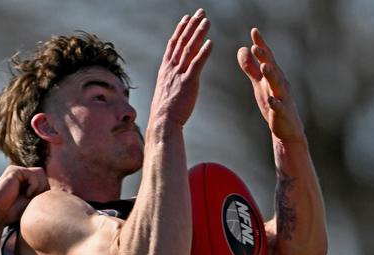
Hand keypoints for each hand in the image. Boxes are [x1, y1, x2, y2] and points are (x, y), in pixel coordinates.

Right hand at [0, 165, 48, 225]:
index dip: (44, 191)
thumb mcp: (34, 203)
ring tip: (28, 197)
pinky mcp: (14, 170)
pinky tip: (25, 194)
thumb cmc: (15, 213)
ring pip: (40, 173)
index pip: (44, 180)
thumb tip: (59, 191)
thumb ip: (42, 193)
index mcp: (25, 180)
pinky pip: (33, 175)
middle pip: (43, 175)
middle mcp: (21, 173)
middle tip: (32, 200)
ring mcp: (17, 171)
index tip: (35, 202)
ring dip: (38, 188)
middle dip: (42, 189)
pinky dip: (33, 186)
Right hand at [149, 9, 212, 127]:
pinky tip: (210, 43)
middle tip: (200, 12)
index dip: (180, 30)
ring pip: (189, 49)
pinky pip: (196, 64)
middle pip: (182, 42)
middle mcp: (171, 69)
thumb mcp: (166, 92)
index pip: (173, 45)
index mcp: (166, 70)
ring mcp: (179, 75)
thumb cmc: (165, 113)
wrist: (163, 123)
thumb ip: (172, 82)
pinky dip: (204, 52)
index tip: (186, 18)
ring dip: (198, 33)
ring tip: (207, 21)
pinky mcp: (188, 83)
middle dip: (191, 25)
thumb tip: (177, 81)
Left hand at [238, 28, 304, 142]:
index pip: (267, 57)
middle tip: (256, 46)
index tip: (254, 31)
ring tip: (264, 67)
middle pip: (272, 67)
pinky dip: (275, 103)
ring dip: (271, 75)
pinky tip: (271, 100)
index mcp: (273, 76)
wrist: (287, 128)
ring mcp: (282, 98)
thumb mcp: (259, 85)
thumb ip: (251, 68)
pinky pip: (279, 107)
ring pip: (277, 85)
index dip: (261, 45)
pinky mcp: (282, 113)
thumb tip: (242, 49)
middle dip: (265, 57)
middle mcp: (279, 83)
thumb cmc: (273, 103)